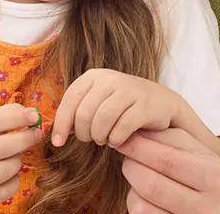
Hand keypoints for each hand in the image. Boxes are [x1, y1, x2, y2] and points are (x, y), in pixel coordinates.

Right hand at [0, 103, 42, 203]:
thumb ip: (6, 114)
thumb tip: (32, 114)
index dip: (16, 118)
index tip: (35, 115)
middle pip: (0, 148)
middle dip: (24, 140)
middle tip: (37, 134)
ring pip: (3, 172)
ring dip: (17, 161)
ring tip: (16, 155)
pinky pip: (3, 192)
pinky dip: (14, 182)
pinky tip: (12, 174)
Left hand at [51, 68, 180, 147]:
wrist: (163, 102)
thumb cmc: (124, 106)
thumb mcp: (99, 101)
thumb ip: (78, 111)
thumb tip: (56, 135)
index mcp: (94, 76)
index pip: (70, 100)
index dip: (61, 124)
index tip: (57, 143)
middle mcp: (111, 78)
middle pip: (84, 114)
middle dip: (84, 134)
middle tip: (93, 139)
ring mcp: (130, 90)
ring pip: (101, 122)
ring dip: (100, 138)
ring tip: (105, 140)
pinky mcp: (145, 105)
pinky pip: (121, 129)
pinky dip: (116, 140)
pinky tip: (118, 140)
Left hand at [117, 129, 219, 213]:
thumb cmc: (207, 168)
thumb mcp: (195, 147)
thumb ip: (166, 137)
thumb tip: (131, 134)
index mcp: (214, 178)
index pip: (166, 160)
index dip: (138, 147)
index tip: (123, 138)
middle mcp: (206, 208)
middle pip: (151, 185)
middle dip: (131, 165)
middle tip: (127, 155)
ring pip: (141, 207)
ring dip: (131, 187)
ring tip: (139, 175)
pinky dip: (137, 202)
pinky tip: (145, 194)